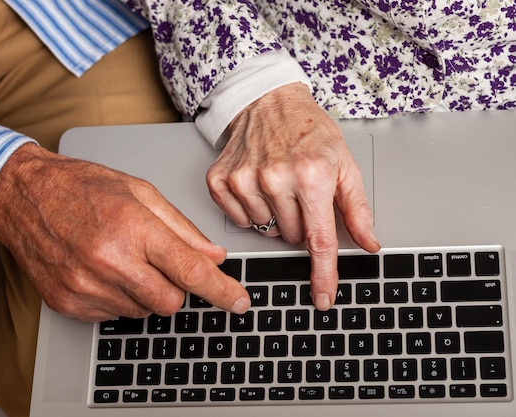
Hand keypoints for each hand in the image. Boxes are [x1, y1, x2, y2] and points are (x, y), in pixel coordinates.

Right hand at [0, 143, 250, 321]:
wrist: (23, 197)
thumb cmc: (81, 187)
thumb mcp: (139, 192)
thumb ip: (181, 228)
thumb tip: (214, 255)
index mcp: (133, 228)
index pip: (191, 271)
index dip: (221, 290)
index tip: (239, 302)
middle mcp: (109, 261)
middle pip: (170, 302)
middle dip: (176, 288)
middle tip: (159, 263)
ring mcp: (86, 287)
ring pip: (142, 311)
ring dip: (144, 291)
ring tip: (122, 259)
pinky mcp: (68, 303)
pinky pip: (113, 315)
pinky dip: (118, 298)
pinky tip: (102, 270)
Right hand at [206, 82, 379, 309]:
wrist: (269, 101)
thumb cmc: (309, 130)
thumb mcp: (344, 165)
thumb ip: (357, 209)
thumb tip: (368, 243)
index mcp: (312, 175)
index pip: (318, 239)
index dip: (323, 274)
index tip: (322, 298)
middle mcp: (275, 178)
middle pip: (291, 237)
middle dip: (300, 222)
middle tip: (300, 193)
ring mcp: (244, 179)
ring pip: (265, 229)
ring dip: (275, 216)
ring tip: (278, 184)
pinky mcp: (221, 180)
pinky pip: (239, 218)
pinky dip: (251, 210)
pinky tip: (257, 186)